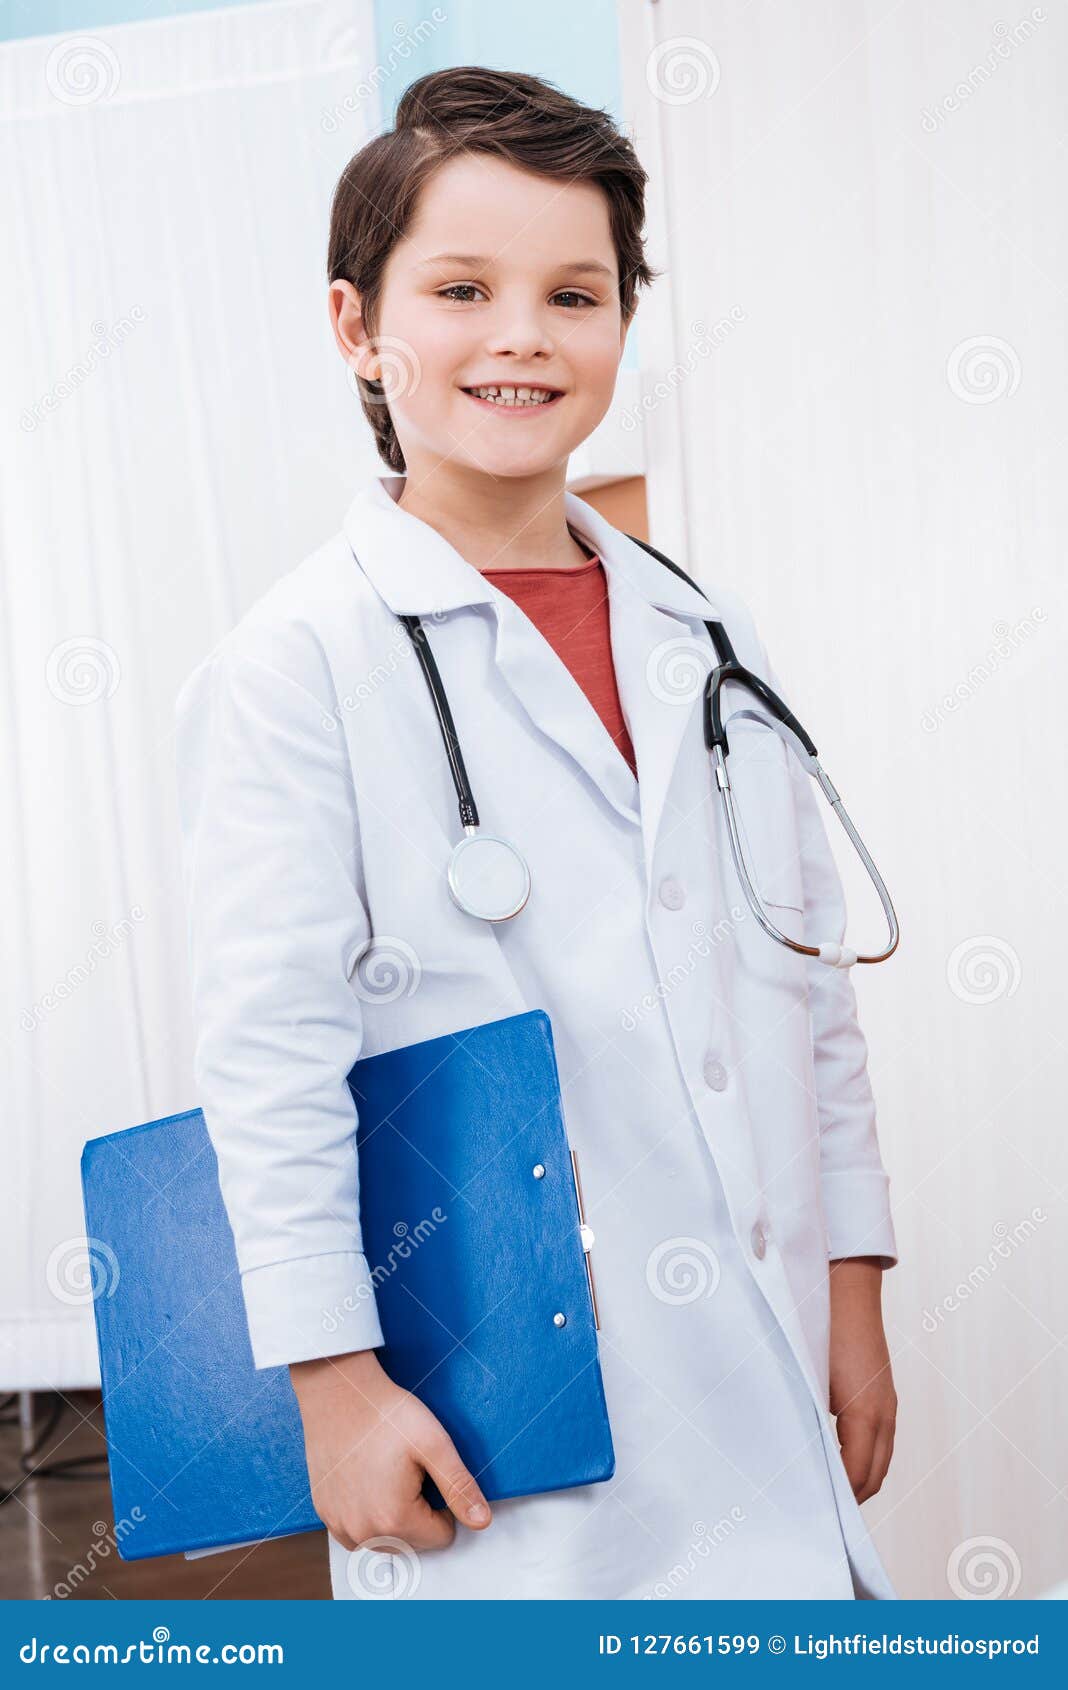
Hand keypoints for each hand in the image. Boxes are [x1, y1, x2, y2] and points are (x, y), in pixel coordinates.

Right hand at [289, 1348, 492, 1551]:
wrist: (339, 1391)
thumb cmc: (386, 1413)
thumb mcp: (434, 1444)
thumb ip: (459, 1487)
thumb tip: (483, 1522)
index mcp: (395, 1519)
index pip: (442, 1537)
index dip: (443, 1504)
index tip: (428, 1473)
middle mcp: (363, 1532)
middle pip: (413, 1543)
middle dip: (418, 1513)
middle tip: (406, 1470)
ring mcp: (340, 1525)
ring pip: (385, 1541)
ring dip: (392, 1519)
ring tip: (386, 1474)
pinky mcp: (325, 1513)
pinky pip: (356, 1533)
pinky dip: (366, 1517)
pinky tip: (366, 1482)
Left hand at [828, 1256, 896, 1502]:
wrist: (847, 1284)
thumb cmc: (822, 1325)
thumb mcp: (809, 1376)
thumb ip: (807, 1418)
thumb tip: (798, 1455)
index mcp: (864, 1413)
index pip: (856, 1477)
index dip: (838, 1501)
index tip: (813, 1514)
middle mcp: (883, 1413)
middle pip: (873, 1476)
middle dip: (850, 1499)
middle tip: (818, 1514)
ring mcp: (887, 1402)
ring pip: (880, 1459)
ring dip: (858, 1480)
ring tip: (826, 1494)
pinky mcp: (883, 1393)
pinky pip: (880, 1439)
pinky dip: (863, 1458)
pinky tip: (837, 1459)